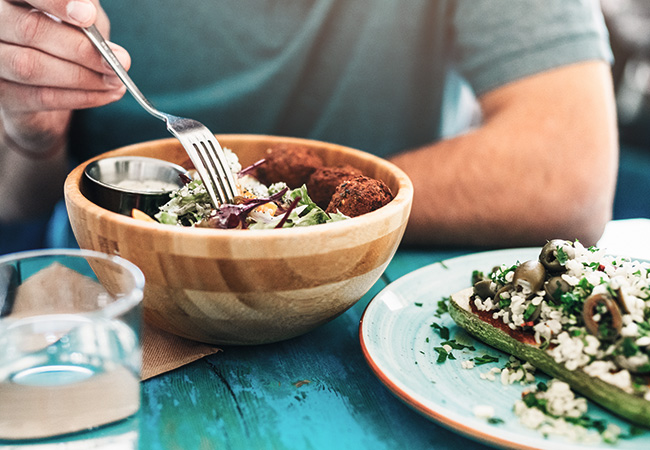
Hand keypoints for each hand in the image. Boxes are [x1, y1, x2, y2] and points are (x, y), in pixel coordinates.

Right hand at [0, 0, 130, 156]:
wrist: (52, 85)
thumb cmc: (65, 38)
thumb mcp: (78, 14)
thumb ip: (84, 6)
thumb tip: (91, 14)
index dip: (55, 3)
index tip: (88, 16)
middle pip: (29, 29)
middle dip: (81, 48)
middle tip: (120, 60)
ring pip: (32, 66)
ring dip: (83, 77)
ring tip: (116, 80)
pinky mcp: (3, 94)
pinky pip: (40, 97)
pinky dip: (81, 97)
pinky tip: (106, 94)